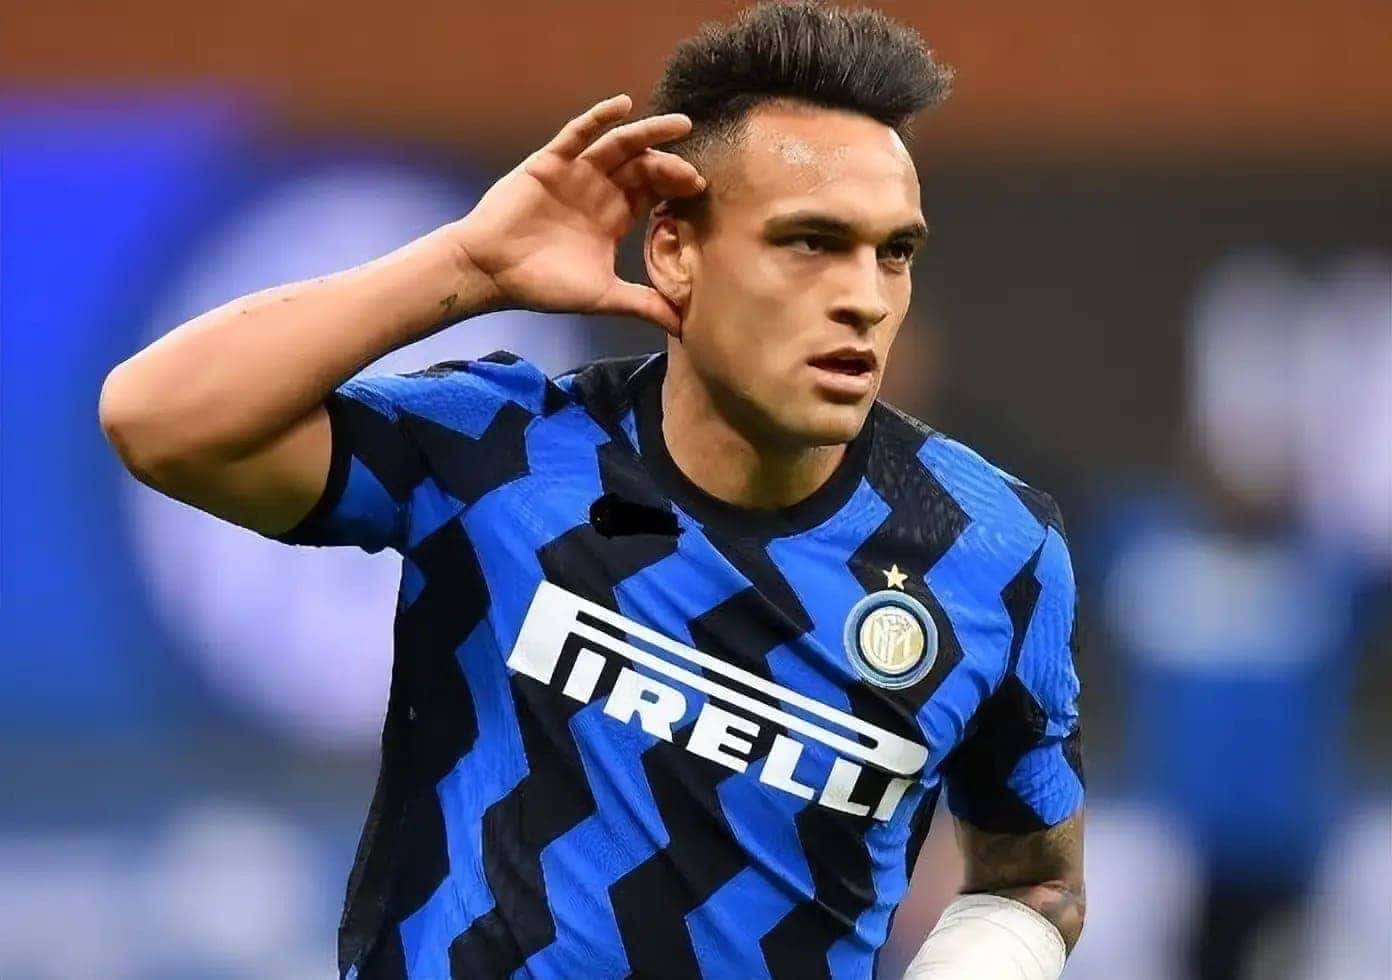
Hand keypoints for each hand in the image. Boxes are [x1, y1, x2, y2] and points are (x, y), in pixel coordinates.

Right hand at [452, 94, 704, 334]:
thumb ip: (642, 304)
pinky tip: (623, 105)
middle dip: (670, 166)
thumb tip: (683, 327)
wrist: (490, 271)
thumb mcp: (603, 296)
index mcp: (614, 217)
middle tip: (692, 174)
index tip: (699, 191)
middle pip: (643, 167)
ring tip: (679, 124)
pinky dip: (599, 117)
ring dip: (649, 132)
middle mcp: (599, 190)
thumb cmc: (543, 284)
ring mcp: (576, 173)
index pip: (653, 192)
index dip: (676, 188)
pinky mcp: (551, 161)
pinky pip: (578, 133)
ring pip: (619, 145)